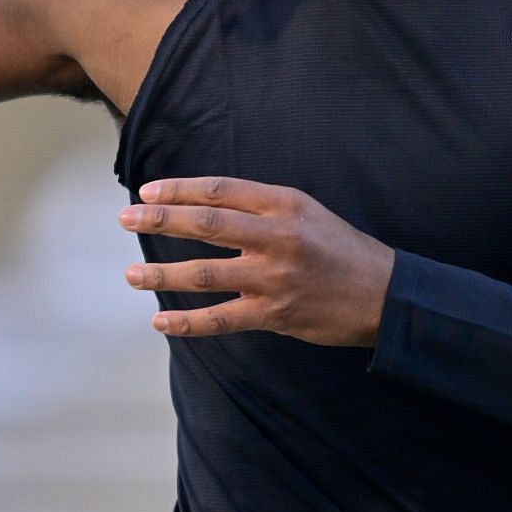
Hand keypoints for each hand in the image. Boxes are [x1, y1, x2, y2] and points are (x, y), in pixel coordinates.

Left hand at [120, 176, 396, 347]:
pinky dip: (187, 321)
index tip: (147, 191)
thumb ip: (261, 207)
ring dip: (162, 273)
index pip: (220, 190)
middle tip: (126, 218)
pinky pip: (221, 318)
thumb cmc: (340, 249)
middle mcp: (277, 236)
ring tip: (131, 274)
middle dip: (161, 219)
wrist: (384, 295)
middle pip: (206, 224)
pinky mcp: (275, 313)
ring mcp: (274, 277)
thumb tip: (205, 206)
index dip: (180, 189)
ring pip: (205, 273)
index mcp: (284, 204)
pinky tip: (160, 319)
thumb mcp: (306, 211)